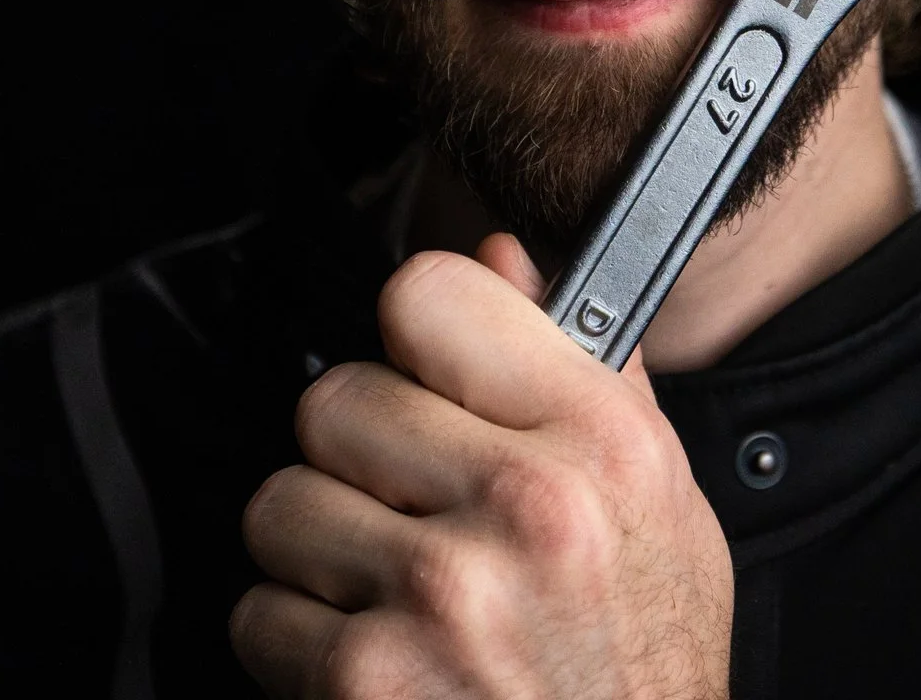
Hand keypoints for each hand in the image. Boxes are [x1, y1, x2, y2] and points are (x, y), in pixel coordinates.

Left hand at [232, 234, 733, 697]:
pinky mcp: (366, 680)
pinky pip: (260, 615)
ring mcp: (438, 594)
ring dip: (320, 555)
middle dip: (359, 461)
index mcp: (600, 441)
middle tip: (415, 513)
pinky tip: (382, 661)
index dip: (415, 337)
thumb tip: (499, 262)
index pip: (428, 295)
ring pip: (282, 504)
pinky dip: (301, 648)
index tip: (429, 379)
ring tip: (396, 595)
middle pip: (334, 400)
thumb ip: (583, 372)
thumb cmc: (643, 668)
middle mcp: (523, 506)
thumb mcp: (660, 505)